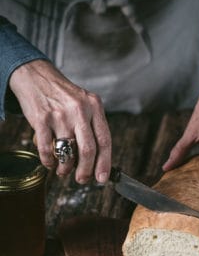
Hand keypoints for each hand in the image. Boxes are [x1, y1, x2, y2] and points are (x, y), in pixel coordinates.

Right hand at [9, 59, 111, 183]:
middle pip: (88, 150)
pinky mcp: (41, 119)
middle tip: (82, 180)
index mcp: (94, 107)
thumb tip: (96, 159)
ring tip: (64, 171)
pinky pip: (47, 149)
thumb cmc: (63, 95)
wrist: (36, 76)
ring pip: (67, 152)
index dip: (105, 163)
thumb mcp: (84, 103)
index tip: (102, 178)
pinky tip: (49, 163)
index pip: (105, 140)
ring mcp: (60, 115)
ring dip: (65, 168)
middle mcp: (80, 110)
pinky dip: (48, 162)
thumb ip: (92, 126)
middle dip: (86, 171)